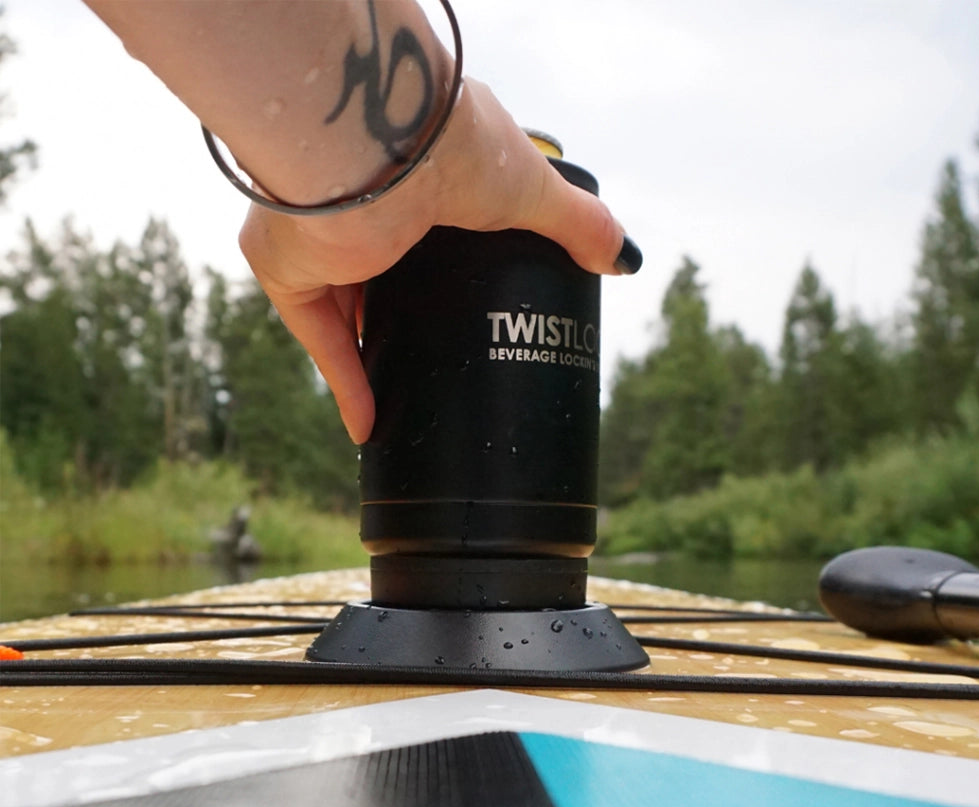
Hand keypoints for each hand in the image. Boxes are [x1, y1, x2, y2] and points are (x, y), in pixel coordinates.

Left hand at [238, 78, 639, 443]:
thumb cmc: (452, 145)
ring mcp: (319, 235)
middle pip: (386, 274)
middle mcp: (357, 198)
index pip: (429, 223)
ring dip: (374, 356)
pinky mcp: (290, 268)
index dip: (452, 267)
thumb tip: (624, 259)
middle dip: (410, 318)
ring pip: (347, 312)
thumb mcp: (533, 186)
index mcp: (409, 168)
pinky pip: (320, 339)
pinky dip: (347, 384)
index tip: (477, 305)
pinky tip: (368, 427)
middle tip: (444, 358)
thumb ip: (579, 220)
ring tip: (409, 396)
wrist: (377, 141)